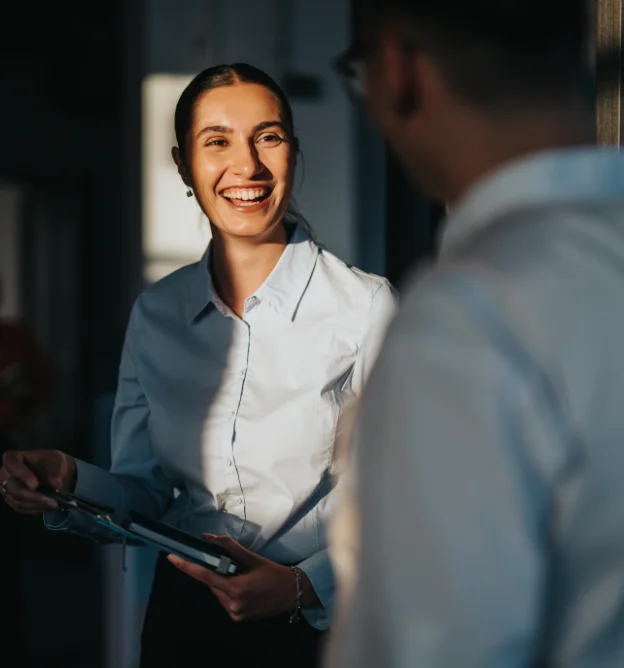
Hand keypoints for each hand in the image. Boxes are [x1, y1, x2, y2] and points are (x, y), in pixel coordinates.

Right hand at [0, 449, 76, 514]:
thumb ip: (56, 470)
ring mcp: (7, 488)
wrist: (55, 474)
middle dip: (32, 496)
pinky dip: (35, 508)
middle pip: (13, 488)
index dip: (22, 475)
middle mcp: (4, 474)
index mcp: (13, 458)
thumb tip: (56, 484)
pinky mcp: (12, 500)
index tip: (35, 485)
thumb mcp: (58, 461)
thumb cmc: (52, 463)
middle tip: (49, 499)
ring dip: (36, 504)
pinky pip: (20, 508)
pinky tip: (47, 506)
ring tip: (53, 503)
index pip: (12, 465)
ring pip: (17, 500)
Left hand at [168, 534, 318, 621]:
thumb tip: (210, 538)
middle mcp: (233, 605)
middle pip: (211, 584)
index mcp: (236, 589)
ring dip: (223, 583)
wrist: (292, 593)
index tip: (172, 559)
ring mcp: (235, 614)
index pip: (205, 576)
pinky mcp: (238, 618)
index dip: (186, 567)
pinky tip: (245, 587)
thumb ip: (230, 547)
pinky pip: (225, 601)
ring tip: (243, 577)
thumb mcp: (253, 558)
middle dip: (217, 572)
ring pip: (217, 593)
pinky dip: (229, 592)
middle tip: (235, 567)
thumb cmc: (274, 574)